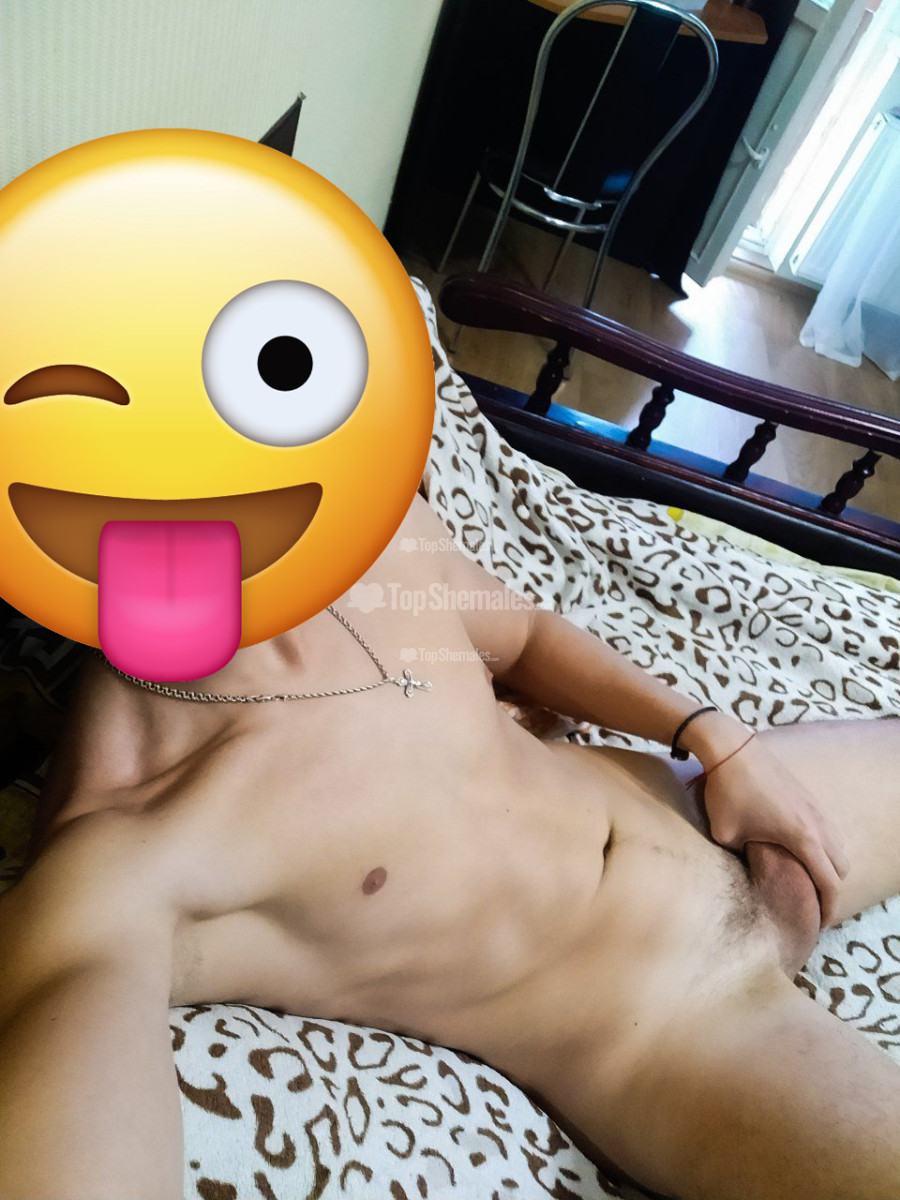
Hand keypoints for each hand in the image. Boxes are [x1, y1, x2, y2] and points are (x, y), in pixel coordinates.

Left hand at [700, 734, 849, 926]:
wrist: (730, 748)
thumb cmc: (726, 793)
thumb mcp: (727, 837)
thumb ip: (742, 860)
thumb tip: (749, 872)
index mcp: (802, 838)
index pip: (829, 883)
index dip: (827, 909)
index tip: (816, 924)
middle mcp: (817, 824)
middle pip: (840, 867)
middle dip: (830, 890)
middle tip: (810, 905)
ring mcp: (815, 808)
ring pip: (837, 846)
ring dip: (828, 866)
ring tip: (807, 879)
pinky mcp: (807, 796)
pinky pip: (827, 829)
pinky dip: (822, 846)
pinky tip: (799, 851)